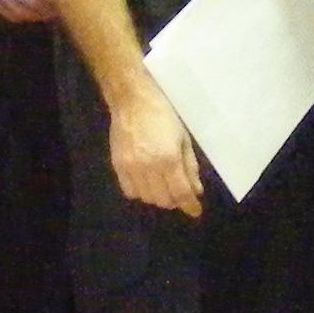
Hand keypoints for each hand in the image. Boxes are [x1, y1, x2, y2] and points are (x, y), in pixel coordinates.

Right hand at [108, 85, 203, 215]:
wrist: (132, 100)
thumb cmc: (164, 115)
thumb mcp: (184, 139)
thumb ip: (190, 167)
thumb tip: (196, 191)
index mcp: (169, 159)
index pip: (181, 192)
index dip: (190, 206)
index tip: (196, 211)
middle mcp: (149, 167)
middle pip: (164, 199)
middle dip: (175, 200)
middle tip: (180, 192)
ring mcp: (131, 168)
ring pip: (147, 198)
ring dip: (158, 197)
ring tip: (164, 185)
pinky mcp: (117, 166)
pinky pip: (130, 191)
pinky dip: (141, 192)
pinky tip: (147, 182)